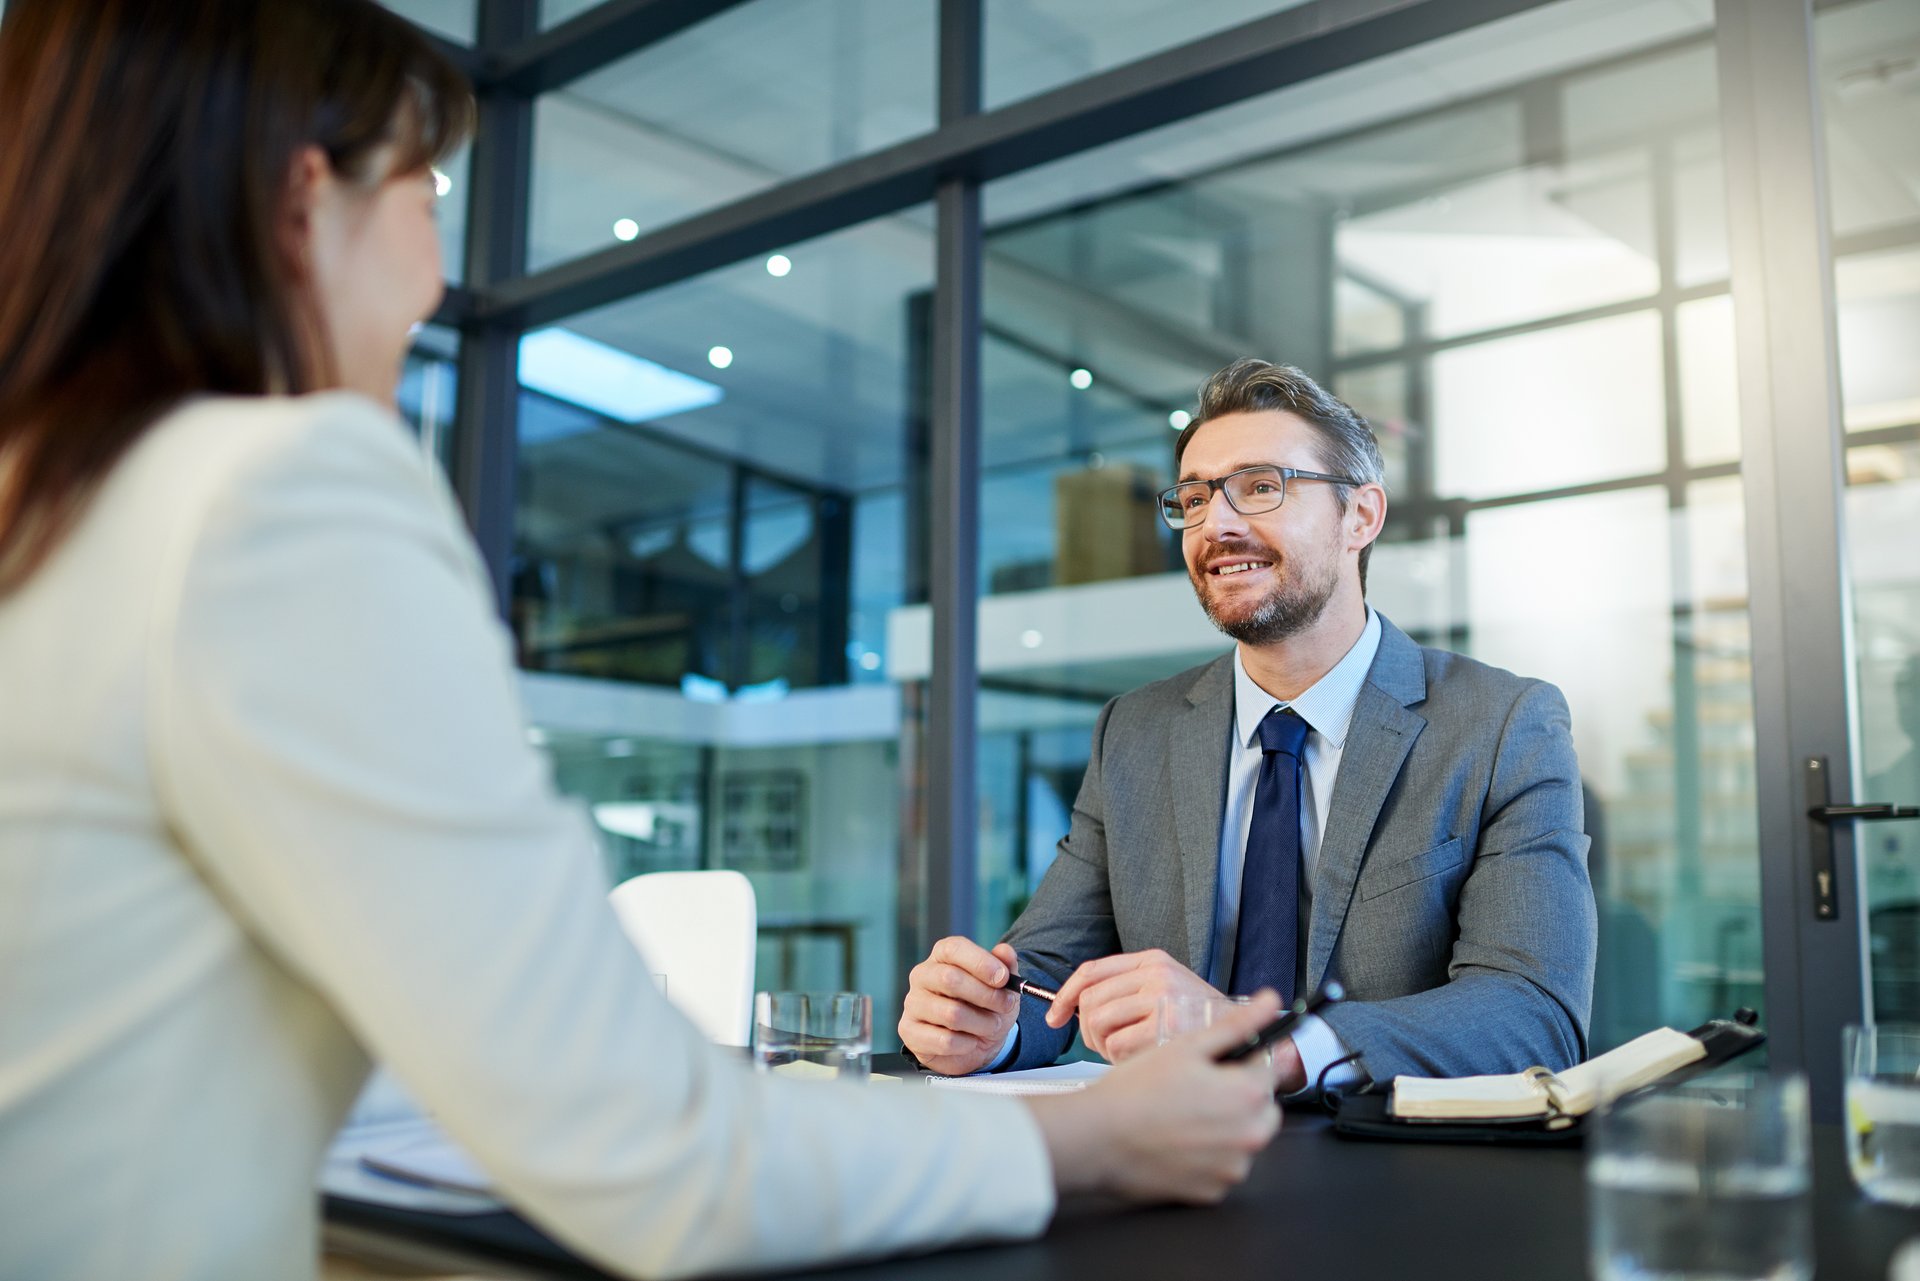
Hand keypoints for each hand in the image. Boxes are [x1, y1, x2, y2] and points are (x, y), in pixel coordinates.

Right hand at [898, 937, 1020, 1075]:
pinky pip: (944, 1040)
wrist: (975, 1045)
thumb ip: (1005, 965)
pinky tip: (970, 1042)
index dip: (981, 962)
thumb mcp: (1002, 986)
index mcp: (942, 955)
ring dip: (982, 1023)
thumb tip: (1006, 952)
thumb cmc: (985, 1006)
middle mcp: (922, 975)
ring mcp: (913, 1003)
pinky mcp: (910, 1031)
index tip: (1004, 978)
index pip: (954, 949)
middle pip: (950, 979)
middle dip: (986, 996)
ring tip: (991, 1026)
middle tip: (1005, 1005)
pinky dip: (967, 1044)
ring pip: (951, 1013)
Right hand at [1023, 991, 1284, 1204]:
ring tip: (1180, 1116)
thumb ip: (1236, 1024)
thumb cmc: (1136, 1090)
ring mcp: (1232, 1169)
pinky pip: (1221, 1168)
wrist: (1096, 1137)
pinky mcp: (1212, 1192)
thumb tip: (1270, 1001)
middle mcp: (1250, 1137)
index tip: (1211, 1066)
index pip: (1268, 1071)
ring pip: (1241, 1138)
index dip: (1238, 1063)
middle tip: (1194, 1090)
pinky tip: (1176, 1141)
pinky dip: (1206, 1157)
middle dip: (1237, 1096)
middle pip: (1261, 1108)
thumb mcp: (1188, 1046)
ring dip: (1223, 1128)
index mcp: (1249, 1096)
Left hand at [1047, 948, 1220, 1062]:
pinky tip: (1138, 1059)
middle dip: (1086, 1029)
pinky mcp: (1166, 1027)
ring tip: (1122, 1051)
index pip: (1091, 971)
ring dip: (1102, 1045)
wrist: (1247, 1037)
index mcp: (1152, 960)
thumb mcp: (1165, 988)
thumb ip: (1126, 990)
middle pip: (1090, 1000)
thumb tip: (1072, 1006)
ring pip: (1099, 1023)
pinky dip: (1119, 1058)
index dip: (1065, 996)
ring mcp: (1162, 999)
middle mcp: (1156, 974)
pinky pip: (1118, 1045)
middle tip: (1100, 1044)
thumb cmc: (1200, 1020)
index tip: (1055, 1016)